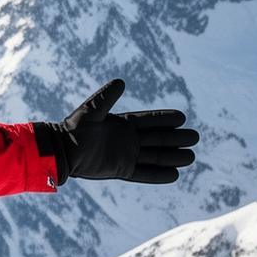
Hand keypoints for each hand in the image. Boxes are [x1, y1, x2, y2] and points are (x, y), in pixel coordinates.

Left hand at [36, 79, 197, 184]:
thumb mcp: (91, 111)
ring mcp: (125, 155)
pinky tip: (174, 175)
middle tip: (195, 138)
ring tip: (191, 157)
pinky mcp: (121, 170)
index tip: (182, 118)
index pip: (150, 121)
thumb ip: (106, 98)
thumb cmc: (73, 129)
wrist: (61, 152)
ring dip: (172, 157)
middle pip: (158, 139)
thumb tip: (121, 82)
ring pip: (154, 156)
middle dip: (176, 138)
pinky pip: (144, 173)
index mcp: (123, 124)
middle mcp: (127, 140)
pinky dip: (158, 174)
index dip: (165, 119)